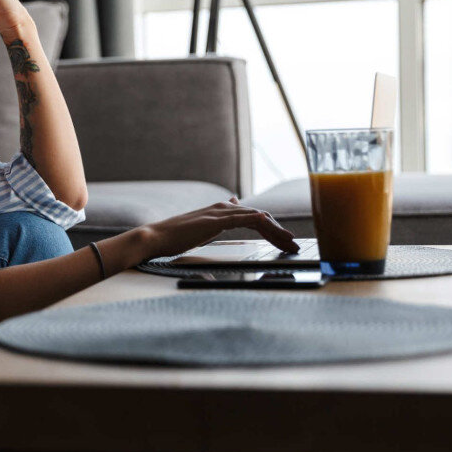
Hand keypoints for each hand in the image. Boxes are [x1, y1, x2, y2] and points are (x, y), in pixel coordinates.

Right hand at [142, 198, 298, 258]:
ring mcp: (222, 212)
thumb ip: (217, 221)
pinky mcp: (220, 219)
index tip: (284, 243)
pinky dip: (269, 228)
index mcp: (221, 211)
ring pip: (260, 217)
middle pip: (261, 216)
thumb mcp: (200, 230)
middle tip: (295, 245)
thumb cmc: (174, 238)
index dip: (272, 229)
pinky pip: (251, 220)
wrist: (156, 237)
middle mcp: (224, 207)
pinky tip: (279, 237)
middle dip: (280, 231)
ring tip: (292, 245)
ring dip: (279, 231)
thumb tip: (231, 206)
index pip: (254, 218)